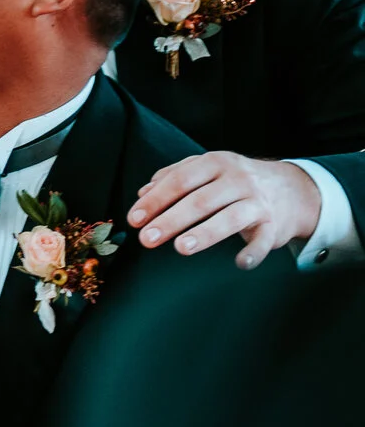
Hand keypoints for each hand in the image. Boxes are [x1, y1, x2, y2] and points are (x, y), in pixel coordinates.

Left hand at [129, 152, 319, 265]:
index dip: (156, 200)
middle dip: (171, 220)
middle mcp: (238, 179)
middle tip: (147, 238)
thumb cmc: (236, 181)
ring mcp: (258, 202)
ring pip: (230, 218)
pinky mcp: (274, 225)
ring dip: (205, 233)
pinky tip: (240, 263)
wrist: (292, 189)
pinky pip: (264, 240)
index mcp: (215, 163)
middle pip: (200, 200)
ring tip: (181, 248)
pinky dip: (254, 252)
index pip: (180, 180)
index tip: (134, 219)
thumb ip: (173, 177)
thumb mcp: (207, 170)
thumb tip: (142, 194)